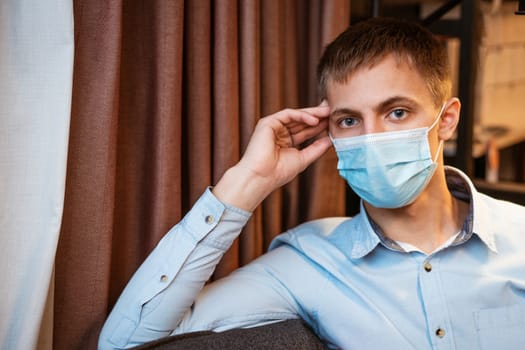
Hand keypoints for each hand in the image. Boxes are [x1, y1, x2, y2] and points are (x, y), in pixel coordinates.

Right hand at [213, 104, 331, 210]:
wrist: (261, 177)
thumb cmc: (278, 173)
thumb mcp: (303, 158)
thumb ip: (317, 148)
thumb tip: (331, 140)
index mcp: (286, 142)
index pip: (306, 131)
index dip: (320, 126)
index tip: (334, 122)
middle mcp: (279, 133)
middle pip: (302, 121)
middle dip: (318, 116)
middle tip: (333, 110)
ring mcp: (273, 127)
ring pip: (296, 116)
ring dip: (312, 114)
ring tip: (327, 112)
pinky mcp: (268, 123)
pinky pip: (288, 114)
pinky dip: (302, 116)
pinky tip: (314, 120)